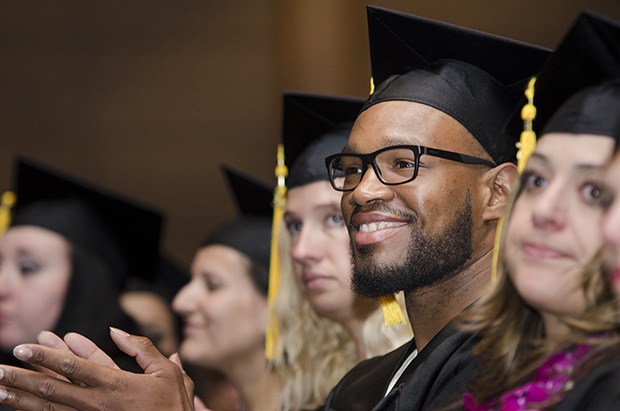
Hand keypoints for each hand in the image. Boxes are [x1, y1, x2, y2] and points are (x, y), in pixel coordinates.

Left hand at [0, 328, 194, 409]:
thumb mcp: (165, 372)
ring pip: (49, 409)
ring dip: (21, 400)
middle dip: (21, 379)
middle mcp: (96, 404)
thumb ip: (141, 348)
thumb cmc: (172, 406)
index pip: (72, 367)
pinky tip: (22, 410)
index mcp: (115, 384)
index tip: (22, 348)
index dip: (45, 356)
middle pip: (51, 388)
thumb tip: (116, 331)